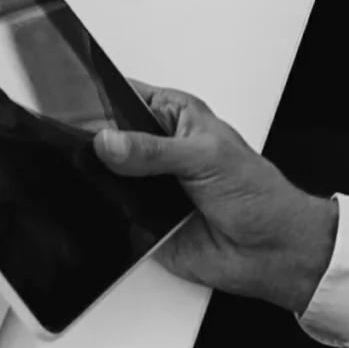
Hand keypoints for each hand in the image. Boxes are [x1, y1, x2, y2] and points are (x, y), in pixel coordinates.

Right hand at [95, 84, 337, 311]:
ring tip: (95, 179)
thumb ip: (154, 150)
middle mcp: (157, 149)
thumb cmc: (258, 195)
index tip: (77, 107)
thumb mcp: (206, 157)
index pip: (126, 96)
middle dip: (94, 145)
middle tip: (84, 150)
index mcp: (174, 116)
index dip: (100, 98)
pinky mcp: (142, 221)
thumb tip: (111, 142)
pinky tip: (104, 210)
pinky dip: (105, 214)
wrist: (271, 251)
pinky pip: (112, 215)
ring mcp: (148, 185)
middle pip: (107, 138)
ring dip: (99, 180)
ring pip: (105, 176)